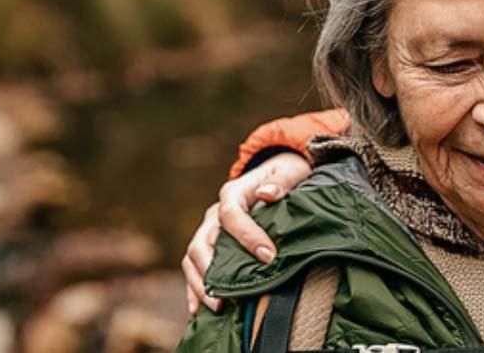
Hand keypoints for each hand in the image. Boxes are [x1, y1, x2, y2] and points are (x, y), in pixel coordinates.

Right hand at [179, 152, 314, 313]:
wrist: (278, 176)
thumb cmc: (287, 175)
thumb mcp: (291, 172)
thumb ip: (282, 182)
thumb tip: (267, 194)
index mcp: (234, 192)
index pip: (230, 214)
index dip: (246, 235)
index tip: (269, 256)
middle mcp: (215, 213)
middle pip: (202, 241)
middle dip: (215, 270)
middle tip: (234, 295)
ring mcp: (209, 230)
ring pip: (192, 257)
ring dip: (201, 283)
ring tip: (217, 306)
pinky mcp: (210, 246)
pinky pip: (193, 268)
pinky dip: (194, 289)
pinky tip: (199, 311)